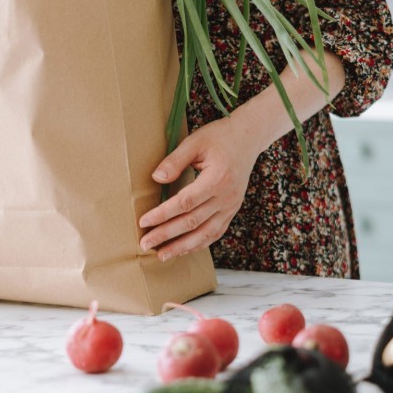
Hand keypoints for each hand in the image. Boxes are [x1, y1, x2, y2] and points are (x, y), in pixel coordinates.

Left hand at [138, 116, 262, 260]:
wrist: (248, 138)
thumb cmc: (220, 137)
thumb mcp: (195, 142)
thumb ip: (175, 160)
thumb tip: (156, 179)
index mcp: (217, 179)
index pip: (184, 203)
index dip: (163, 214)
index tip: (144, 221)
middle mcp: (226, 197)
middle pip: (192, 222)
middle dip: (166, 235)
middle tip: (145, 243)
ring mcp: (231, 206)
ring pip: (205, 234)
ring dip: (182, 247)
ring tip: (161, 255)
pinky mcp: (232, 210)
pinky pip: (215, 233)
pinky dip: (199, 244)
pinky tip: (183, 250)